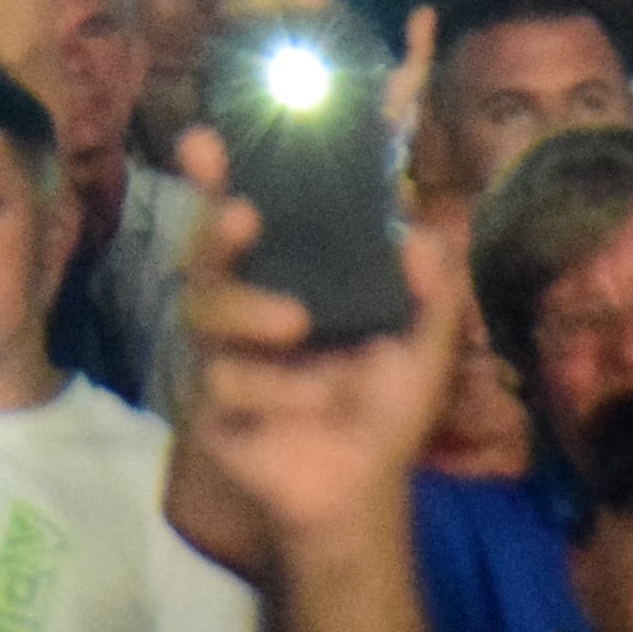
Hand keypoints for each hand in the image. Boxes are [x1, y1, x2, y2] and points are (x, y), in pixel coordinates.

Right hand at [161, 132, 455, 568]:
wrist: (363, 492)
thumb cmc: (385, 409)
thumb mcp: (425, 346)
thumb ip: (432, 290)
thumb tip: (417, 234)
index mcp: (289, 275)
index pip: (247, 210)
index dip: (218, 173)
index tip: (205, 140)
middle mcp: (244, 301)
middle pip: (203, 247)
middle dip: (215, 226)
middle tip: (245, 215)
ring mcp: (218, 352)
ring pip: (201, 308)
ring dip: (251, 314)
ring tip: (298, 327)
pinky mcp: (206, 403)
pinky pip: (220, 378)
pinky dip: (274, 388)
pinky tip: (310, 406)